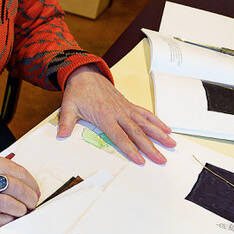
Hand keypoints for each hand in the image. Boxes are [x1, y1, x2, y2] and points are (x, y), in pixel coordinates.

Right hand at [0, 152, 39, 227]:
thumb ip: (0, 169)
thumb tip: (26, 184)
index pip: (16, 170)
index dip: (31, 183)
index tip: (35, 190)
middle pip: (14, 187)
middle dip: (29, 198)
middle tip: (32, 202)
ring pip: (7, 204)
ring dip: (20, 210)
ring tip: (22, 211)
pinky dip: (6, 220)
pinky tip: (10, 219)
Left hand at [56, 66, 174, 164]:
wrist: (85, 74)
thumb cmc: (78, 92)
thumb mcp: (68, 106)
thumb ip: (66, 122)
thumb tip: (61, 135)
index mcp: (105, 116)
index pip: (120, 136)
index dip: (130, 148)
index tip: (140, 160)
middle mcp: (119, 113)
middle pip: (137, 133)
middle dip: (150, 147)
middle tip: (161, 159)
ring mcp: (125, 108)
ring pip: (145, 123)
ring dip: (159, 134)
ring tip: (172, 144)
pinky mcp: (128, 105)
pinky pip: (145, 114)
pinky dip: (156, 121)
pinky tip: (167, 129)